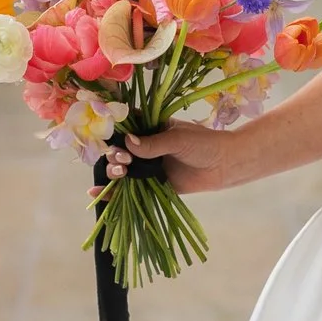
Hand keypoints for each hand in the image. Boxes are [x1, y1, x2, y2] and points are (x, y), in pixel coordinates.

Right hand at [111, 124, 235, 193]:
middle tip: (123, 161)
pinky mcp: (152, 183)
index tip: (112, 140)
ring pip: (121, 169)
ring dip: (113, 172)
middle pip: (119, 150)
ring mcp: (148, 165)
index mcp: (150, 127)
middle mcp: (145, 146)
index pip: (124, 127)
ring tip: (119, 174)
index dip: (114, 133)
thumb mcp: (177, 139)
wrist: (225, 165)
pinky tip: (96, 193)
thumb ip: (153, 144)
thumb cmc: (204, 144)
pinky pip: (129, 188)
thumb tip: (127, 143)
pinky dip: (113, 192)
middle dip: (114, 156)